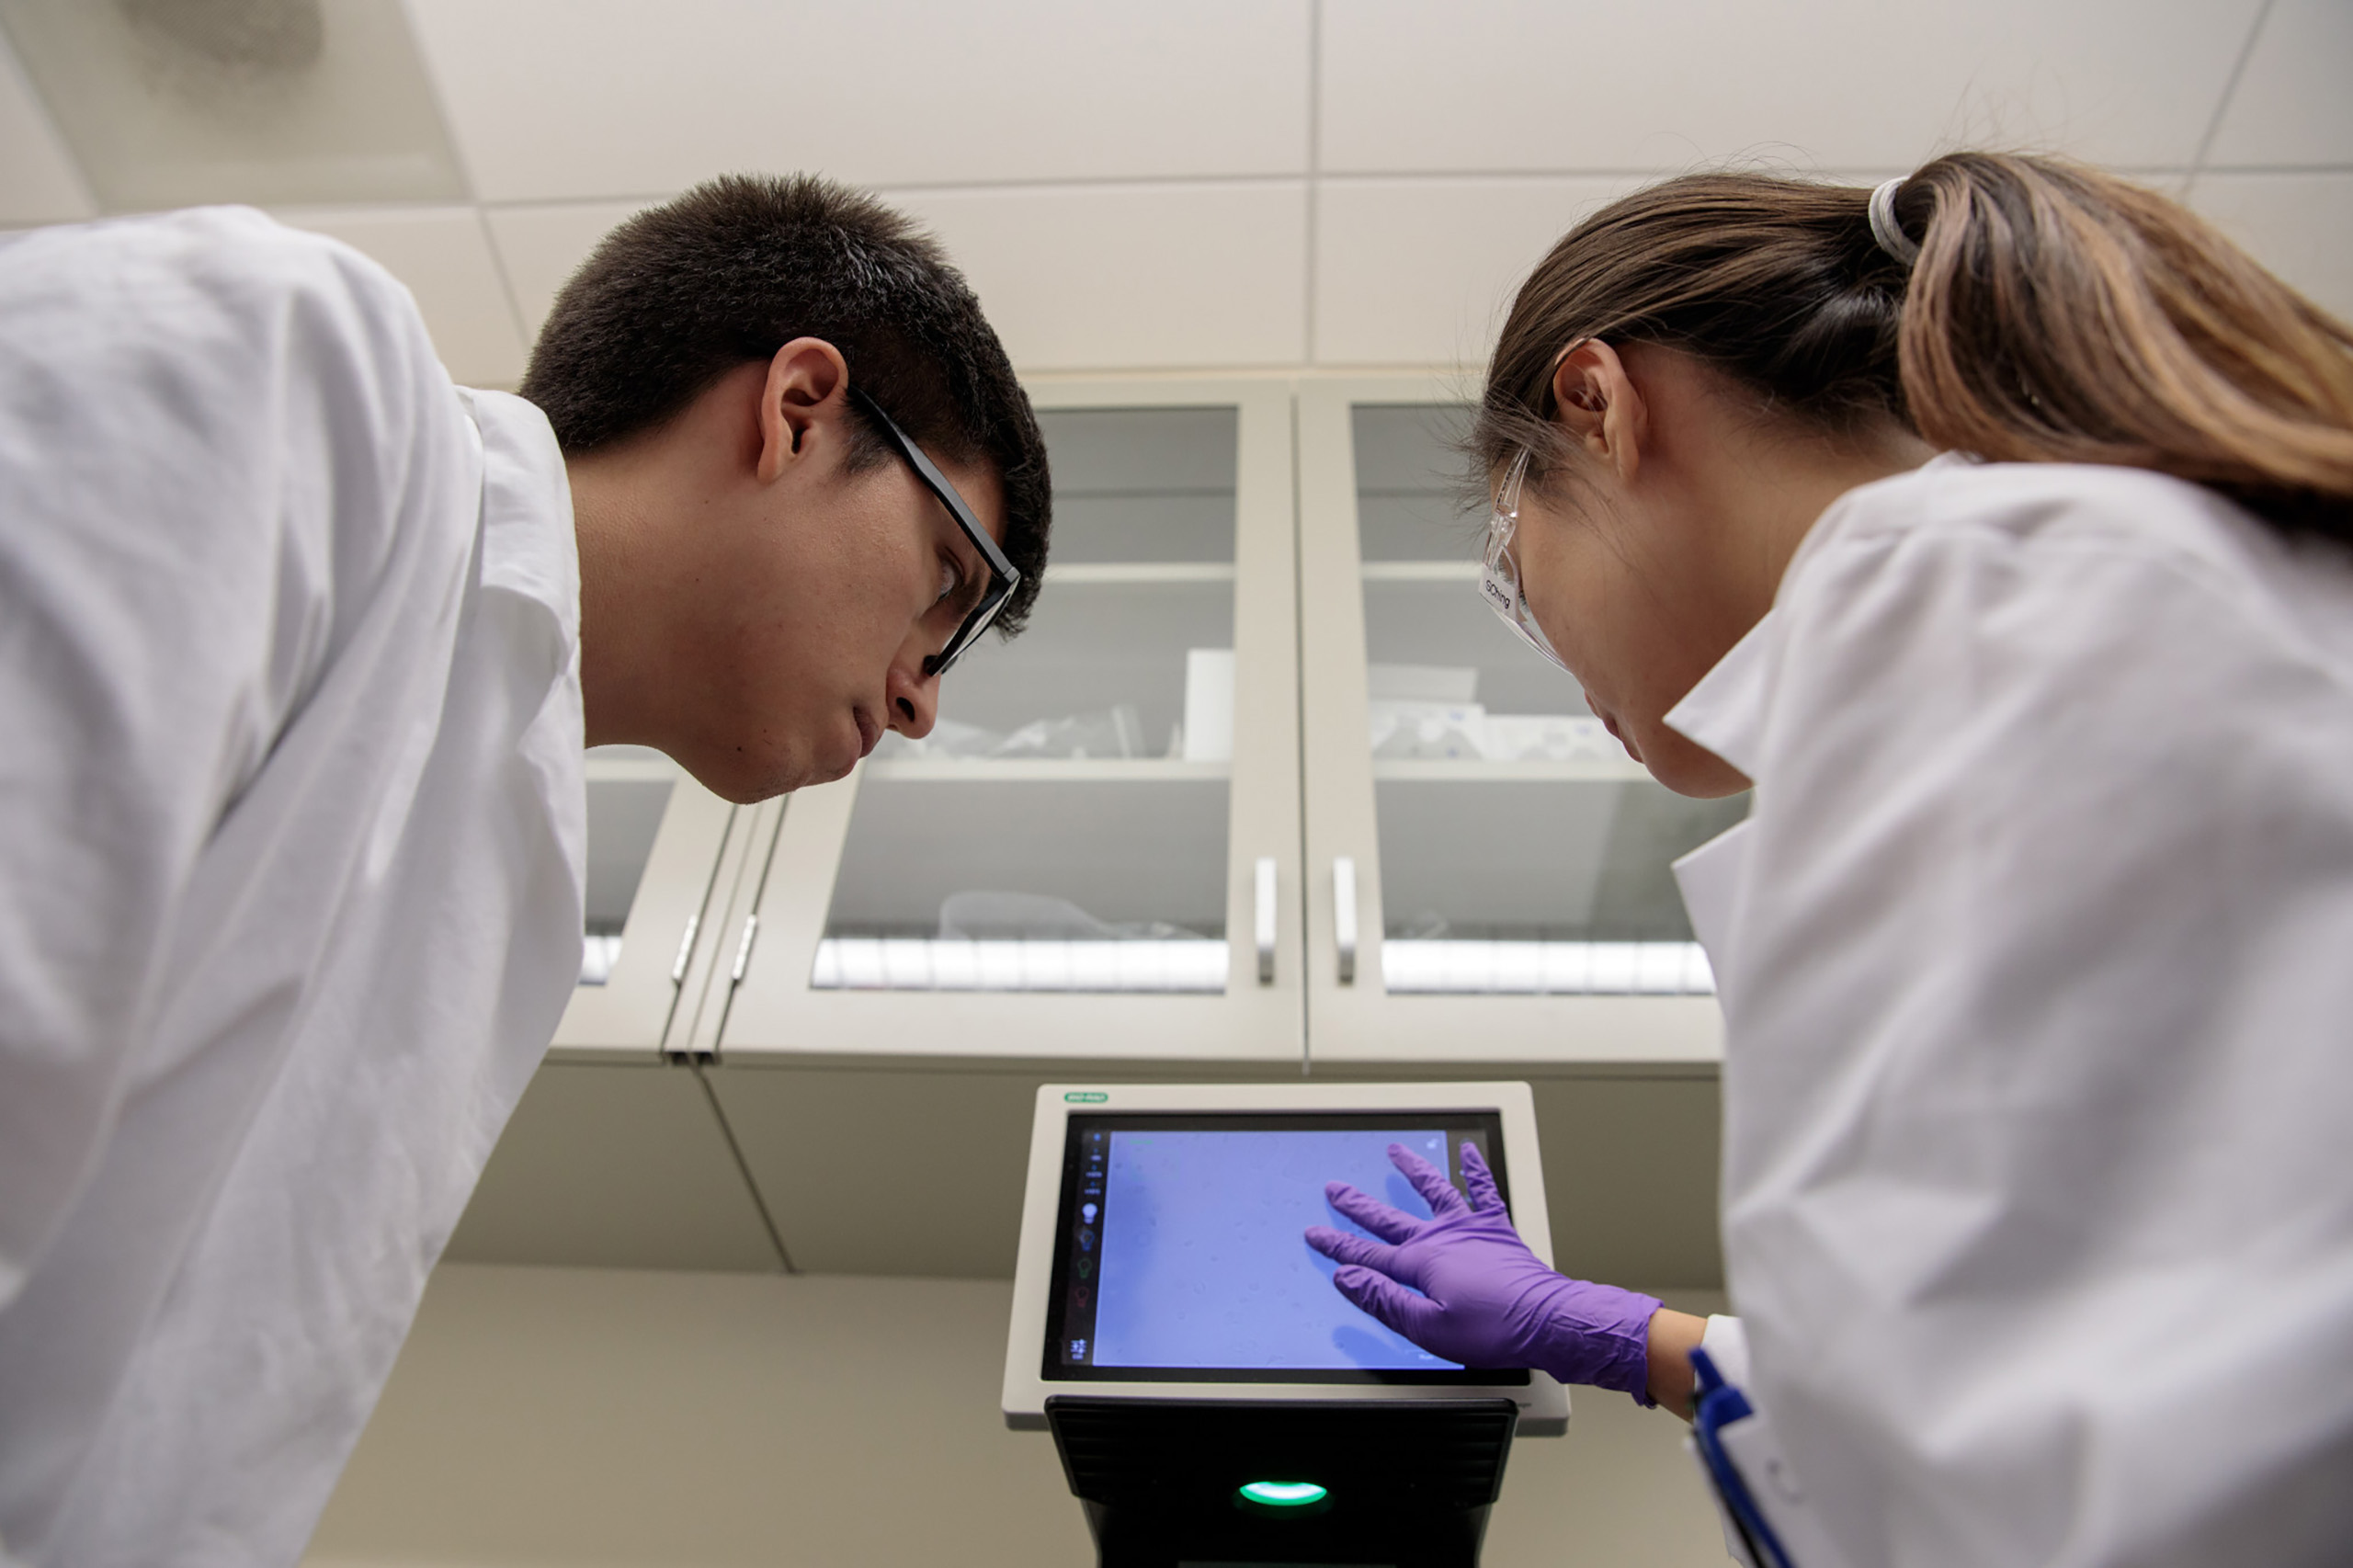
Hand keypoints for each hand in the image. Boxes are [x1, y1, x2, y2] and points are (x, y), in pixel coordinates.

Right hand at [1305, 1142, 1662, 1402]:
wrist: (1547, 1321)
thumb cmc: (1493, 1330)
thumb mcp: (1428, 1328)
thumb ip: (1384, 1300)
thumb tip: (1347, 1278)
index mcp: (1421, 1265)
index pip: (1367, 1254)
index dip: (1339, 1247)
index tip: (1316, 1235)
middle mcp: (1442, 1239)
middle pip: (1390, 1219)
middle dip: (1358, 1206)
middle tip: (1335, 1189)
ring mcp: (1470, 1229)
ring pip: (1434, 1190)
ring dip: (1412, 1170)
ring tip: (1395, 1151)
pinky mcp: (1497, 1229)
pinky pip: (1485, 1190)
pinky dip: (1476, 1169)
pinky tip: (1468, 1151)